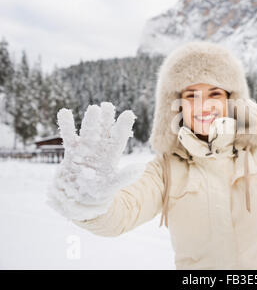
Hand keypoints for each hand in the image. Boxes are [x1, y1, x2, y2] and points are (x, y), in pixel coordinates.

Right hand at [46, 102, 138, 220]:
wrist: (79, 201)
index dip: (123, 126)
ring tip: (93, 108)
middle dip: (106, 118)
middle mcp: (99, 150)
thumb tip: (141, 167)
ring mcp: (85, 149)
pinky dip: (67, 125)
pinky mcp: (71, 152)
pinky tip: (65, 112)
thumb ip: (125, 176)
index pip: (119, 138)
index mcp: (111, 156)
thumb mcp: (112, 185)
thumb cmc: (99, 193)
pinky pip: (69, 137)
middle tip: (108, 105)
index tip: (128, 113)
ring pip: (88, 131)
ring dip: (90, 121)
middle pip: (104, 130)